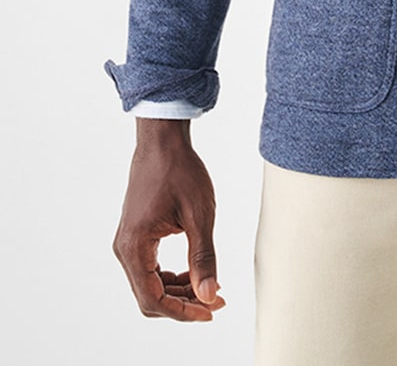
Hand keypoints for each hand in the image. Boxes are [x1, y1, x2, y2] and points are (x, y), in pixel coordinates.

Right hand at [113, 119, 224, 320]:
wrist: (163, 142)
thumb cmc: (180, 171)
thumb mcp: (199, 215)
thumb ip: (204, 257)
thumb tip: (209, 296)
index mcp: (135, 247)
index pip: (153, 300)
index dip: (183, 311)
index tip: (211, 311)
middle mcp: (125, 249)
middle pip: (150, 297)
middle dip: (183, 303)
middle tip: (216, 300)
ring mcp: (128, 242)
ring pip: (149, 284)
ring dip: (178, 291)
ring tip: (209, 287)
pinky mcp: (135, 235)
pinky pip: (149, 269)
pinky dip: (171, 276)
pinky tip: (193, 271)